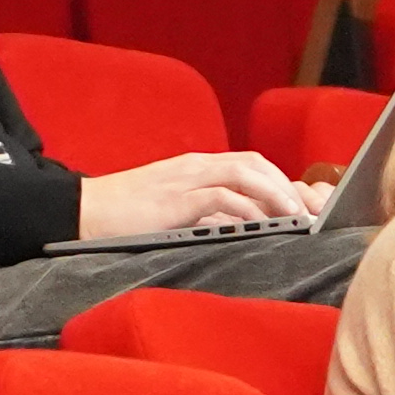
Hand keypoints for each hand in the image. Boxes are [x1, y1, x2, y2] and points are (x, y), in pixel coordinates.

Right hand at [75, 150, 313, 242]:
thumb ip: (206, 216)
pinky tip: (262, 224)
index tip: (308, 205)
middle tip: (315, 212)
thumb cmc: (124, 218)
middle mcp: (194, 167)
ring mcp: (183, 179)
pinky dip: (246, 208)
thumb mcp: (174, 214)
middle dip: (289, 186)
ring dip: (276, 194)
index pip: (251, 164)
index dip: (283, 181)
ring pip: (244, 173)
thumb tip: (241, 231)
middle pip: (255, 163)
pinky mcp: (172, 200)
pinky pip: (218, 196)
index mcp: (196, 168)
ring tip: (298, 217)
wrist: (79, 213)